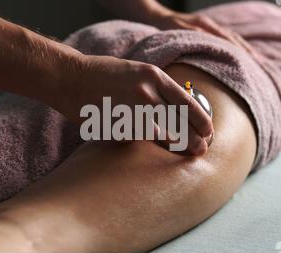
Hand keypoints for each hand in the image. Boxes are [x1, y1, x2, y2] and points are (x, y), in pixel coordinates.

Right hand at [59, 55, 213, 154]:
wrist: (71, 78)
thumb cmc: (104, 74)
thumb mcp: (137, 71)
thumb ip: (158, 88)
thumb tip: (177, 110)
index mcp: (154, 77)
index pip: (187, 103)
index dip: (201, 120)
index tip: (208, 131)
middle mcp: (147, 93)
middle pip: (180, 122)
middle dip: (195, 137)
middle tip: (203, 148)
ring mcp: (132, 111)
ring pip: (164, 135)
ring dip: (180, 146)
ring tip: (191, 152)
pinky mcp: (119, 126)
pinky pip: (140, 140)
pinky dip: (151, 145)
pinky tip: (161, 150)